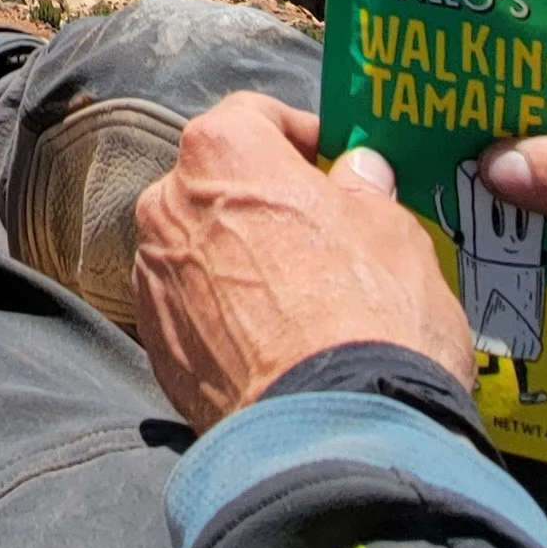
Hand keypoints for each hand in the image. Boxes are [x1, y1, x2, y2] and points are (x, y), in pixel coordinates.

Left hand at [133, 93, 471, 431]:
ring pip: (199, 245)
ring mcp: (153, 276)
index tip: (335, 163)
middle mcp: (168, 204)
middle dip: (264, 198)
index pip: (253, 115)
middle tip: (323, 232)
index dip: (300, 134)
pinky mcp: (154, 343)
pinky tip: (273, 341)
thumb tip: (357, 173)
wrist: (331, 432)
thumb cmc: (368, 315)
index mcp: (221, 154)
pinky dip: (224, 312)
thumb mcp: (393, 231)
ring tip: (301, 296)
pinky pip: (191, 305)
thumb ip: (364, 190)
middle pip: (217, 181)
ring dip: (240, 256)